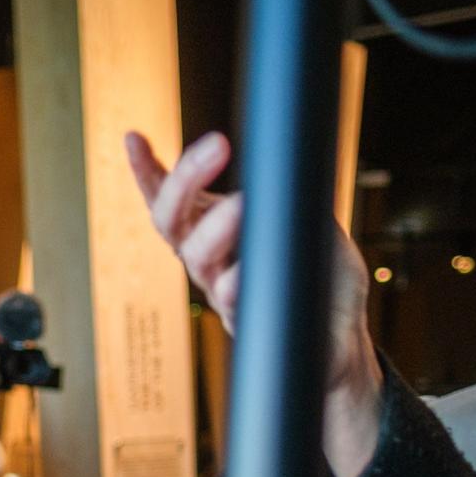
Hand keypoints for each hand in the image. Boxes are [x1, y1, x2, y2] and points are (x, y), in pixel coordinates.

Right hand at [125, 129, 386, 476]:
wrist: (341, 338)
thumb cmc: (320, 276)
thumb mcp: (310, 219)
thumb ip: (292, 194)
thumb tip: (289, 160)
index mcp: (213, 229)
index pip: (170, 199)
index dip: (147, 171)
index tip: (134, 138)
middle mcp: (207, 259)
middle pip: (172, 220)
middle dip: (185, 180)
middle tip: (217, 145)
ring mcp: (221, 291)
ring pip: (197, 257)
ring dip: (216, 226)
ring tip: (242, 201)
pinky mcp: (246, 320)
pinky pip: (230, 300)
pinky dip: (236, 282)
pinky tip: (241, 270)